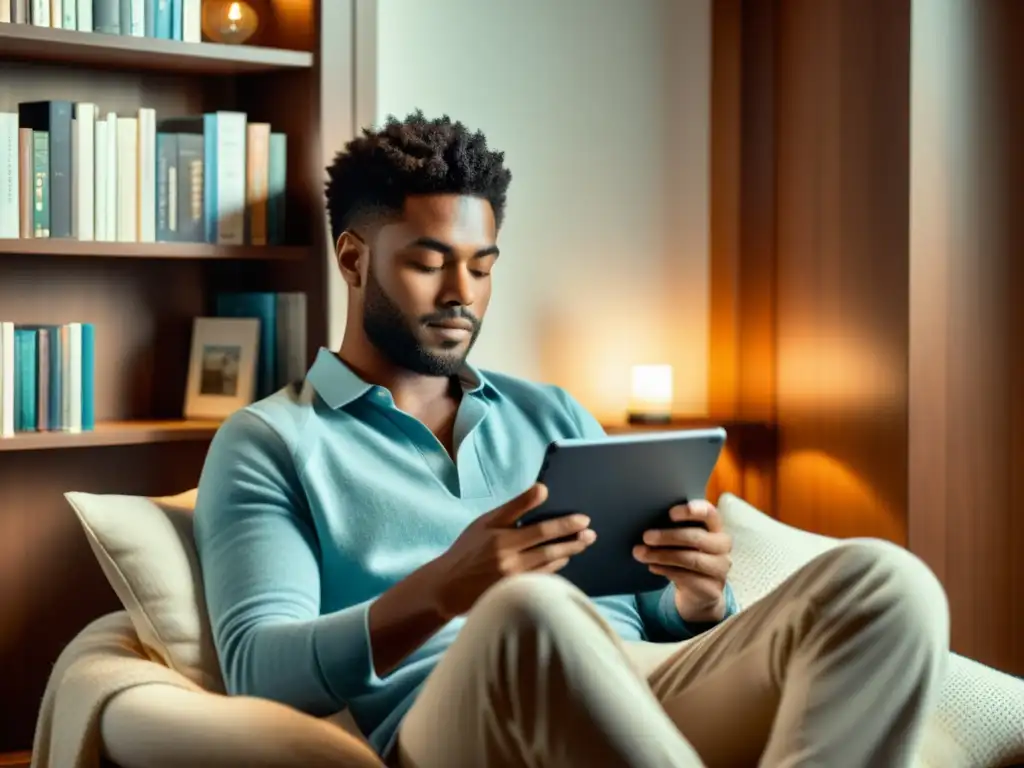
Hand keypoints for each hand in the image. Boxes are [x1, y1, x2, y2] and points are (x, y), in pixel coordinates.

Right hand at [427, 483, 596, 619]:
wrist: (447, 586)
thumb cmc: (468, 549)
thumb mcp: (486, 521)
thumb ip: (515, 506)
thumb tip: (543, 489)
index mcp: (502, 539)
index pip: (541, 530)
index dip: (564, 524)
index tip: (583, 518)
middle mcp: (509, 561)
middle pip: (550, 549)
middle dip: (574, 540)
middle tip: (590, 533)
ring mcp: (513, 580)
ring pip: (549, 565)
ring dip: (569, 553)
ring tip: (583, 543)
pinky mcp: (514, 593)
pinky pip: (542, 579)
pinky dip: (555, 567)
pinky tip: (564, 559)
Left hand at [633, 500, 731, 622]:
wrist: (700, 595)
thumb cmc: (688, 558)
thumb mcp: (684, 543)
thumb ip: (674, 530)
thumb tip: (646, 525)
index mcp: (715, 528)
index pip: (710, 514)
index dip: (692, 511)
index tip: (671, 513)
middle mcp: (722, 547)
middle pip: (697, 537)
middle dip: (668, 536)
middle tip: (646, 536)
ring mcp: (720, 569)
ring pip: (690, 559)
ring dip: (662, 555)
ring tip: (641, 553)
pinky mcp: (711, 588)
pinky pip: (687, 577)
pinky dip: (666, 570)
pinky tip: (653, 567)